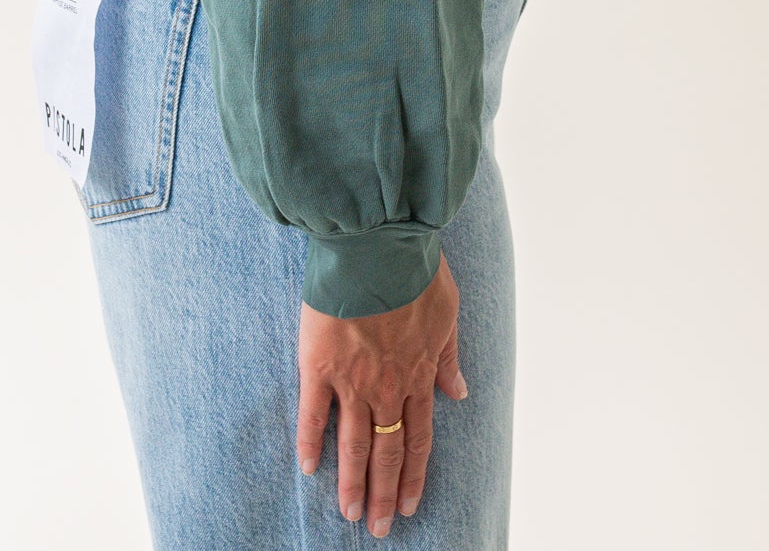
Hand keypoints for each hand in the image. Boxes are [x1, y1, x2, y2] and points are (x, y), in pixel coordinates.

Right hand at [296, 248, 467, 535]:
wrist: (378, 245)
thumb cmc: (415, 270)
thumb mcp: (448, 313)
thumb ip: (450, 357)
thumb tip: (460, 392)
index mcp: (419, 374)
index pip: (420, 439)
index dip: (415, 476)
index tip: (411, 504)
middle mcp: (388, 387)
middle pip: (387, 452)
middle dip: (384, 494)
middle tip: (379, 528)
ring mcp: (353, 380)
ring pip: (353, 444)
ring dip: (352, 483)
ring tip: (349, 514)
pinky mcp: (320, 365)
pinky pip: (313, 413)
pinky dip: (310, 442)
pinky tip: (308, 468)